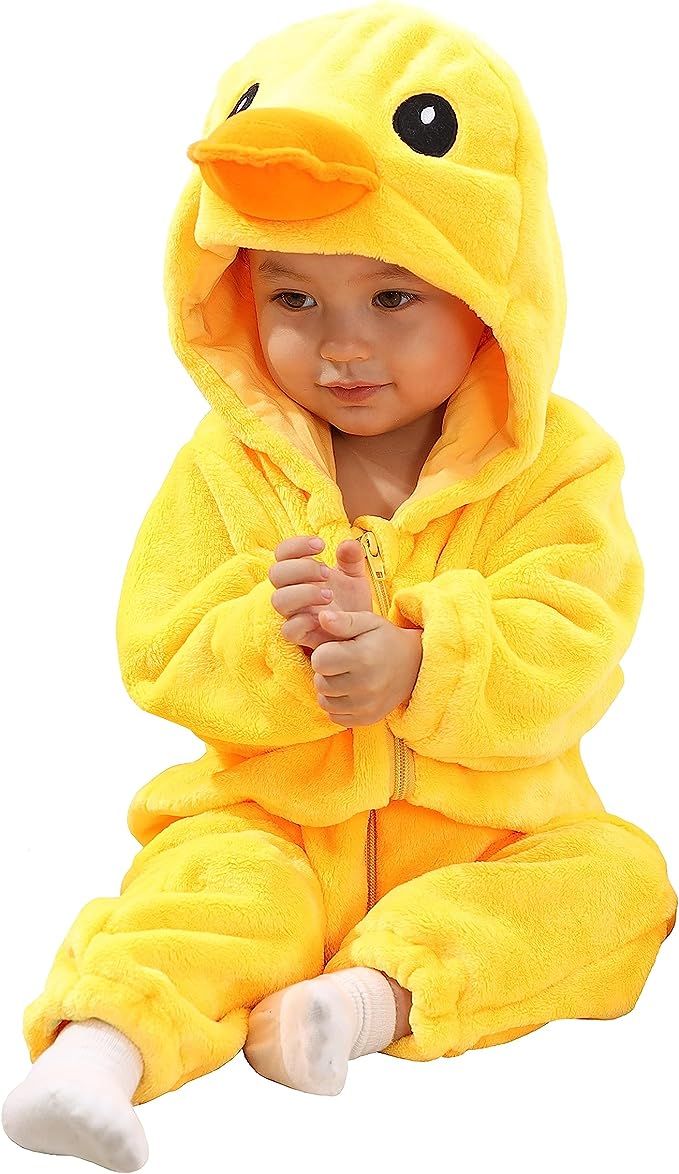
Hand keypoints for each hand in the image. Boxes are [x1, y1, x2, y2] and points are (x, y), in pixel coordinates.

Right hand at [269, 534, 373, 650]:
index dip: (295, 545)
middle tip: (326, 573)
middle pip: (276, 573)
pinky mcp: (301, 635)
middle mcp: (292, 591)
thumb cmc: (351, 602)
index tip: (320, 545)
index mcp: (300, 573)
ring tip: (329, 595)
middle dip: (301, 568)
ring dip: (303, 593)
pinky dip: (304, 621)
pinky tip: (325, 617)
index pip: (283, 553)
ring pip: (279, 600)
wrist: (362, 633)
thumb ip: (352, 559)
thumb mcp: (355, 576)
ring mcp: (294, 613)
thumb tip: (349, 543)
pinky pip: (288, 629)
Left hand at [309, 608, 422, 726]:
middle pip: (320, 683)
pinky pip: (334, 717)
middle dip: (326, 672)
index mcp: (363, 657)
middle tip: (343, 664)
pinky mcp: (367, 719)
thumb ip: (344, 620)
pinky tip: (350, 692)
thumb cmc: (386, 640)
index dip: (323, 653)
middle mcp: (365, 685)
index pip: (318, 661)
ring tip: (346, 677)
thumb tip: (322, 616)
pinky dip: (337, 706)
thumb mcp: (369, 622)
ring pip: (324, 702)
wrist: (416, 665)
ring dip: (330, 690)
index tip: (337, 649)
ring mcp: (367, 706)